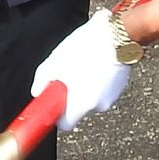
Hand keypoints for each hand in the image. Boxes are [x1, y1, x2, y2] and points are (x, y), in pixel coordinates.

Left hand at [32, 9, 134, 129]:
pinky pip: (103, 88)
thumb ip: (42, 82)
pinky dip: (97, 80)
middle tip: (67, 78)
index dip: (58, 114)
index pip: (66, 124)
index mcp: (81, 104)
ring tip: (82, 66)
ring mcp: (112, 96)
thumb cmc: (86, 48)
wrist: (115, 35)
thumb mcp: (53, 63)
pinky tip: (94, 63)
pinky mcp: (120, 85)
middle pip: (79, 110)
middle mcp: (99, 105)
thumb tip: (38, 91)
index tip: (54, 103)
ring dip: (85, 87)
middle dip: (71, 97)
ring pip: (91, 98)